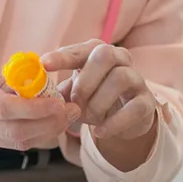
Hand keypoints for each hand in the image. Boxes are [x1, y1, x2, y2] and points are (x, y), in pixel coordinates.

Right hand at [0, 51, 79, 149]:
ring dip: (45, 132)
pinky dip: (32, 135)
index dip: (35, 109)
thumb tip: (33, 87)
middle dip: (49, 124)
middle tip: (72, 110)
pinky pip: (8, 143)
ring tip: (66, 116)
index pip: (2, 107)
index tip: (59, 102)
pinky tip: (48, 122)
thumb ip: (1, 75)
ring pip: (14, 142)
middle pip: (13, 131)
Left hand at [41, 41, 158, 142]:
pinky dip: (113, 122)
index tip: (44, 64)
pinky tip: (100, 131)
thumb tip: (35, 96)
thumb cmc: (95, 98)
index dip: (62, 56)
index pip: (80, 49)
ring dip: (98, 103)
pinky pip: (133, 108)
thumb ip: (57, 92)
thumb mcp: (74, 93)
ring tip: (89, 118)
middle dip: (85, 80)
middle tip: (75, 101)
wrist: (126, 118)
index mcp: (98, 53)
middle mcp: (120, 60)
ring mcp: (136, 79)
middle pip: (105, 55)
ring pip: (120, 78)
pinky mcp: (147, 102)